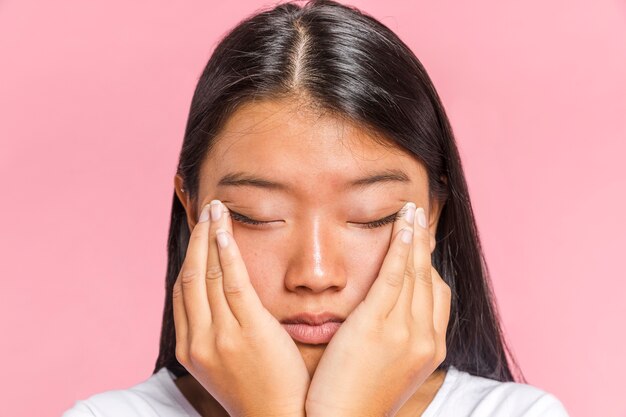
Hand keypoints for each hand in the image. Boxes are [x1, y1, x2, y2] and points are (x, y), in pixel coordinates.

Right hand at [172, 200, 309, 416]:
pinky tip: (225, 233)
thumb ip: (218, 331)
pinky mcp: (249, 331)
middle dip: (197, 239)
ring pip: (208, 276)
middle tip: (205, 209)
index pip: (182, 291)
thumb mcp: (225, 363)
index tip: (197, 233)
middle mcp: (198, 340)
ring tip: (216, 210)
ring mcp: (221, 336)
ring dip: (210, 237)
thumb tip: (223, 300)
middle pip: (190, 277)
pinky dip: (227, 255)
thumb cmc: (258, 390)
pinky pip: (233, 284)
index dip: (189, 256)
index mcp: (189, 348)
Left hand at [305, 202, 451, 416]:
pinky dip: (401, 248)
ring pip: (415, 273)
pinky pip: (394, 277)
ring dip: (415, 238)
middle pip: (430, 279)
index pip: (438, 296)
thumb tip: (396, 317)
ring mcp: (404, 331)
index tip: (424, 243)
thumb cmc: (358, 398)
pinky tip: (401, 228)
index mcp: (431, 350)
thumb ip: (399, 341)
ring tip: (411, 212)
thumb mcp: (391, 369)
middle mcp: (425, 338)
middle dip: (426, 244)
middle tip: (421, 216)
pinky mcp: (377, 324)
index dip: (431, 264)